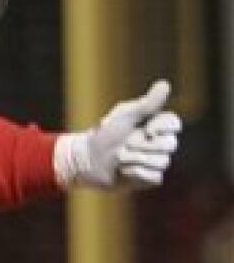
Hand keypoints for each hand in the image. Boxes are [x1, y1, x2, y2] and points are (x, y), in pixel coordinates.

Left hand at [55, 80, 182, 190]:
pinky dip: (137, 174)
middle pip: (170, 145)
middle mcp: (159, 143)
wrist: (87, 159)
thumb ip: (148, 103)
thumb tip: (165, 84)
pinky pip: (155, 177)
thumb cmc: (105, 134)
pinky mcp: (148, 178)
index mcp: (156, 125)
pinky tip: (124, 170)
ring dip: (136, 159)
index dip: (162, 128)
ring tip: (120, 158)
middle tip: (125, 145)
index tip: (147, 129)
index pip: (174, 124)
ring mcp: (155, 161)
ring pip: (162, 162)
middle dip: (143, 145)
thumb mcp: (126, 115)